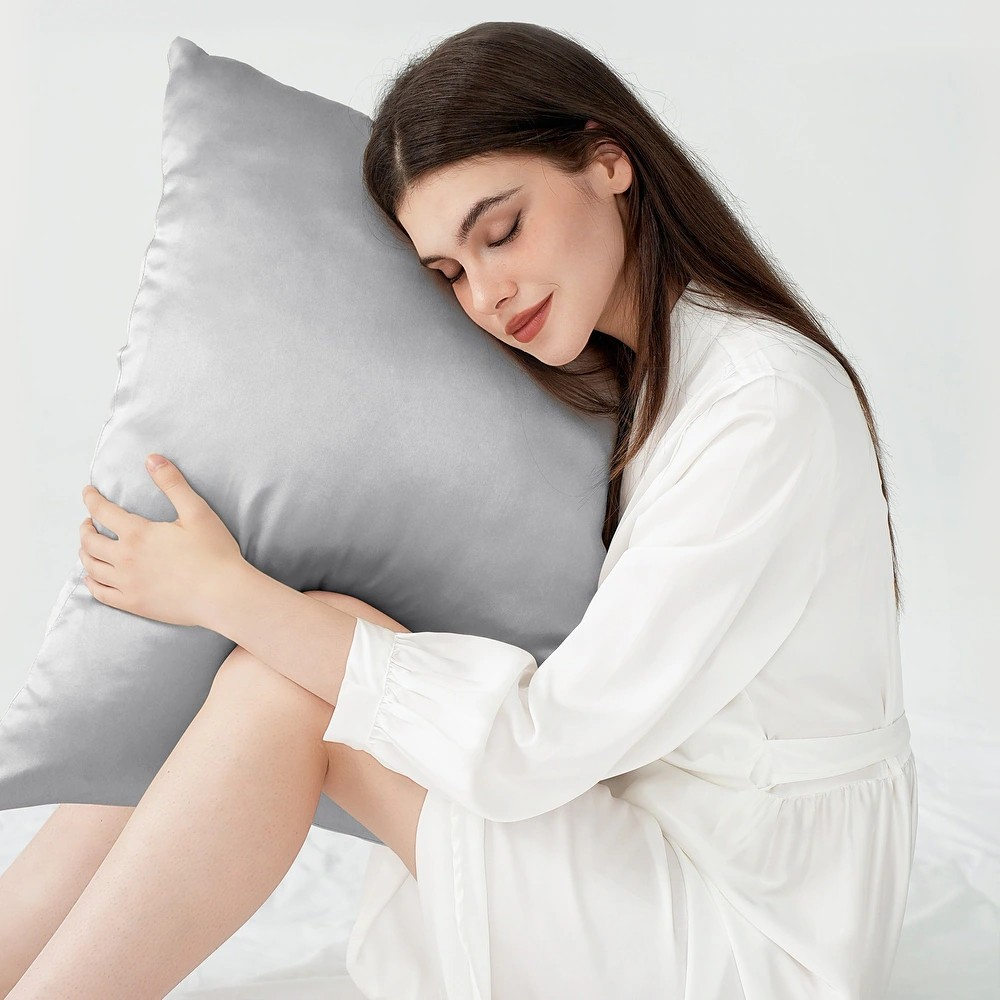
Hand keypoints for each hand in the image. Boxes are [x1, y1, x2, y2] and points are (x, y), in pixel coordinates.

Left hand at [79, 454, 245, 628]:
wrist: (223, 595)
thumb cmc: (215, 553)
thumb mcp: (197, 512)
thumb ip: (173, 484)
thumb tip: (152, 458)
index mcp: (138, 534)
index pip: (102, 511)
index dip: (92, 499)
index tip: (88, 492)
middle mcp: (125, 559)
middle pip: (90, 541)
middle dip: (86, 527)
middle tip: (89, 521)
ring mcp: (127, 584)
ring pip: (91, 567)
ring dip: (85, 552)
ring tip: (89, 546)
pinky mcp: (133, 603)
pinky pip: (100, 593)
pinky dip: (91, 581)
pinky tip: (93, 575)